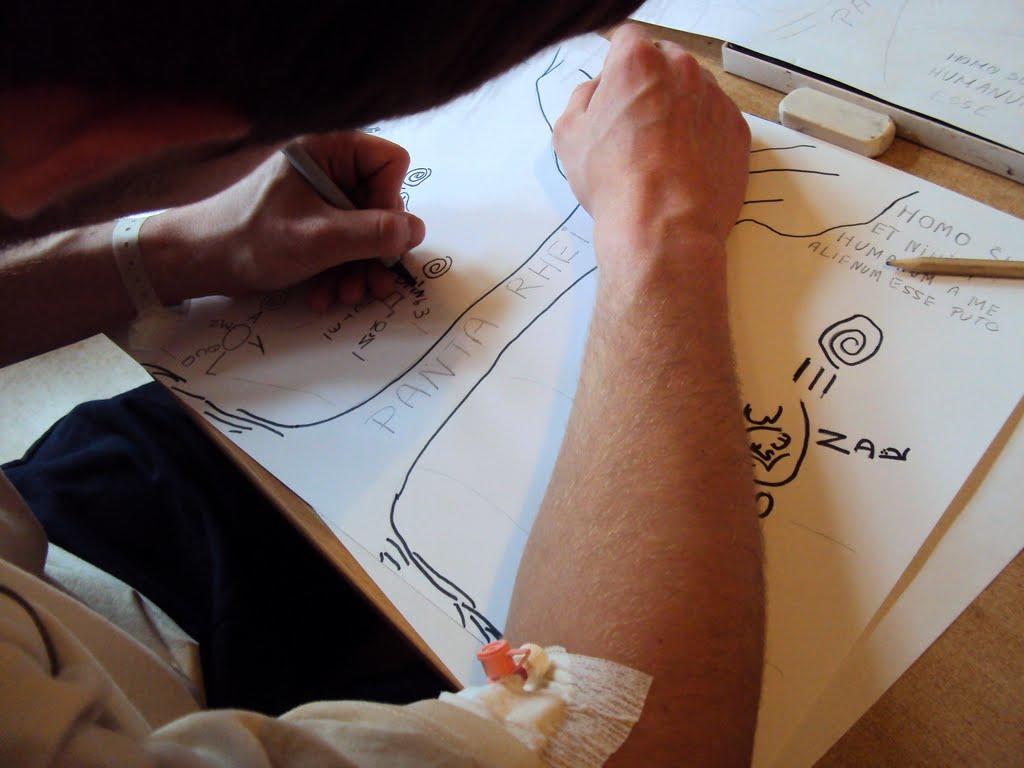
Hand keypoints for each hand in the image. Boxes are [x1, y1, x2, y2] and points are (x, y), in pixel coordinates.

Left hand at [144, 131, 424, 309]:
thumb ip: (374, 233)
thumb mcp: (321, 238)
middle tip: (371, 287)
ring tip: (346, 297)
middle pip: (380, 204)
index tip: (375, 238)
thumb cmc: (250, 239)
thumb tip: (416, 231)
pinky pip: (342, 244)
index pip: (390, 162)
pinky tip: (324, 295)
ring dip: (358, 269)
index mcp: (327, 150)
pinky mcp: (309, 223)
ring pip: (363, 231)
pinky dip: (338, 272)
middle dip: (375, 251)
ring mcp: (318, 197)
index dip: (390, 203)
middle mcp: (327, 168)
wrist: (197, 262)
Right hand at [553, 25, 749, 279]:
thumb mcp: (569, 136)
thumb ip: (583, 98)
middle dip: (651, 86)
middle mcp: (682, 69)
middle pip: (665, 63)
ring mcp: (715, 97)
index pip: (627, 40)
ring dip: (679, 110)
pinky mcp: (737, 128)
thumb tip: (597, 91)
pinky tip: (684, 165)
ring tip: (661, 153)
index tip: (616, 90)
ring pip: (694, 91)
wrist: (663, 227)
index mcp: (637, 62)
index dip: (618, 67)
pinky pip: (717, 120)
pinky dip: (703, 135)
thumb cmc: (616, 182)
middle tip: (635, 128)